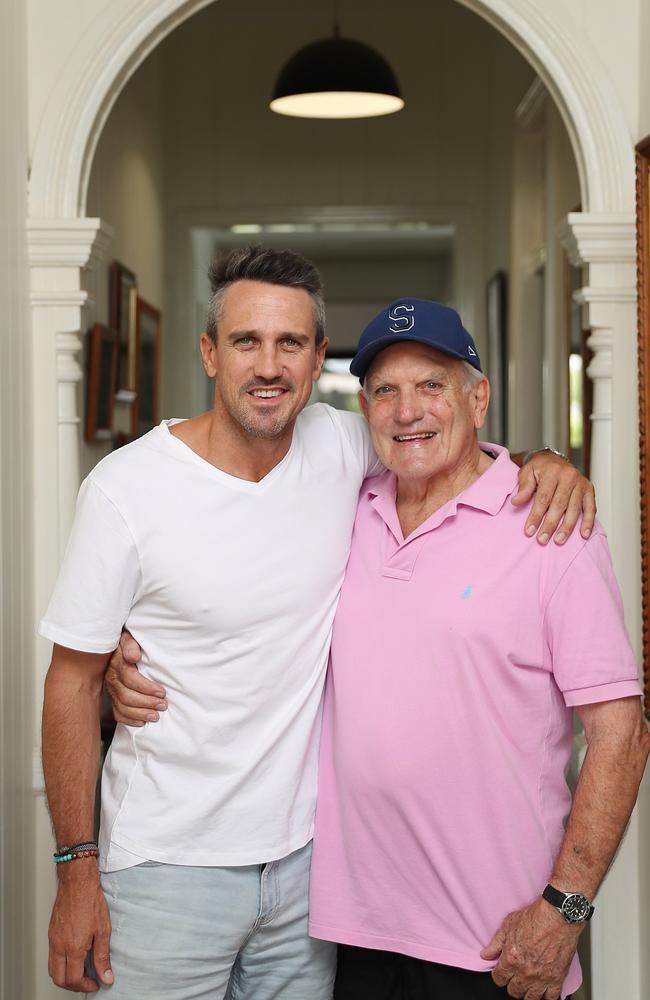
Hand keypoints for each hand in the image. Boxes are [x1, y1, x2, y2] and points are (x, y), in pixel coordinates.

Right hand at [48, 864, 112, 992]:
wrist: (77, 882)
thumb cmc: (90, 901)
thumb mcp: (103, 930)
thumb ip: (103, 957)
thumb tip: (106, 977)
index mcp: (73, 947)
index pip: (73, 979)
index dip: (85, 986)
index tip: (95, 983)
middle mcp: (59, 946)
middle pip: (59, 979)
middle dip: (73, 985)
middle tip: (87, 982)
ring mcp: (53, 940)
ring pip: (53, 969)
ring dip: (65, 976)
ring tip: (81, 971)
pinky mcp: (51, 933)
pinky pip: (51, 957)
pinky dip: (61, 964)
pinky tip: (73, 957)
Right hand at [104, 629, 166, 726]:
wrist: (114, 645)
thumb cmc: (126, 642)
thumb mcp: (128, 637)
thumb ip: (130, 645)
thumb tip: (133, 656)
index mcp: (116, 664)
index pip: (130, 679)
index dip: (147, 687)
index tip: (162, 692)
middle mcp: (112, 678)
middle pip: (127, 696)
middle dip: (147, 702)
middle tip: (163, 705)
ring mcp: (111, 689)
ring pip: (123, 707)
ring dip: (140, 713)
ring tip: (155, 716)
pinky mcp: (112, 697)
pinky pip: (117, 713)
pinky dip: (129, 720)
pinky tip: (141, 722)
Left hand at [480, 898, 581, 999]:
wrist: (558, 916)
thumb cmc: (535, 917)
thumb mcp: (508, 925)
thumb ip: (496, 943)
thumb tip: (486, 954)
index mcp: (511, 959)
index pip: (499, 979)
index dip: (499, 975)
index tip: (502, 972)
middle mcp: (525, 972)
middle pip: (514, 991)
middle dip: (512, 984)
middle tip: (515, 977)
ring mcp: (542, 978)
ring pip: (530, 998)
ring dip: (527, 992)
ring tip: (528, 984)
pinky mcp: (557, 979)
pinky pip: (550, 998)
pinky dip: (546, 995)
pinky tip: (544, 989)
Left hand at [511, 451, 595, 544]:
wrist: (554, 459)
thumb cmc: (539, 469)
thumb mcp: (527, 472)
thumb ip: (523, 487)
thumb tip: (516, 502)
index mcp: (552, 472)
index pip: (543, 498)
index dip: (536, 516)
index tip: (529, 531)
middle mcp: (569, 476)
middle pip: (559, 505)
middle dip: (550, 524)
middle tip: (542, 539)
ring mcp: (580, 483)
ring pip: (574, 508)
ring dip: (567, 527)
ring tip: (559, 540)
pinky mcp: (589, 489)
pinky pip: (590, 507)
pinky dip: (588, 522)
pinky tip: (584, 535)